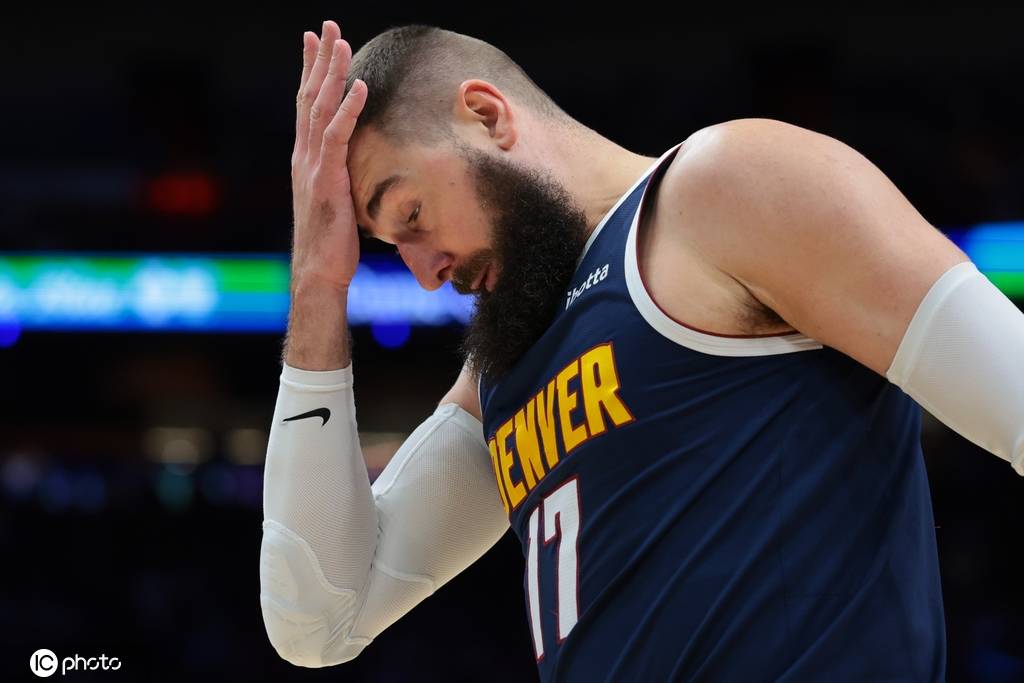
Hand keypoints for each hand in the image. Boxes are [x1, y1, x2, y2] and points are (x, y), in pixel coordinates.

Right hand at [290, 20, 367, 289]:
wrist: (318, 273)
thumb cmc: (331, 243)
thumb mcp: (337, 201)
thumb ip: (341, 177)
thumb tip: (358, 167)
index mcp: (305, 159)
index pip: (306, 107)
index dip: (309, 72)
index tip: (313, 42)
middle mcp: (304, 157)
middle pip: (308, 98)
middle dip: (317, 60)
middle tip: (324, 26)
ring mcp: (313, 167)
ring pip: (319, 110)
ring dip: (330, 73)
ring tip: (339, 41)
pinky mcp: (327, 181)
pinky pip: (337, 138)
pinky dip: (347, 110)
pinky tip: (358, 86)